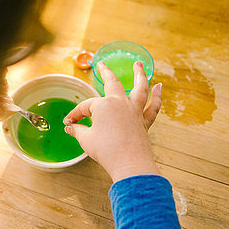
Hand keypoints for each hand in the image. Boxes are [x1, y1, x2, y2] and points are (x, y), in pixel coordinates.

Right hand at [64, 61, 161, 182]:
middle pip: (112, 83)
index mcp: (103, 105)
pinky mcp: (144, 122)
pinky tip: (159, 87)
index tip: (69, 123)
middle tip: (102, 64)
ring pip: (139, 88)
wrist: (129, 163)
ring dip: (139, 75)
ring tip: (139, 64)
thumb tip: (70, 128)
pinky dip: (157, 97)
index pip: (86, 107)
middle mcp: (120, 103)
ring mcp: (135, 111)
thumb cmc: (106, 151)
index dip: (76, 115)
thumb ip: (78, 131)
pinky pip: (153, 107)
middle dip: (105, 72)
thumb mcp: (86, 140)